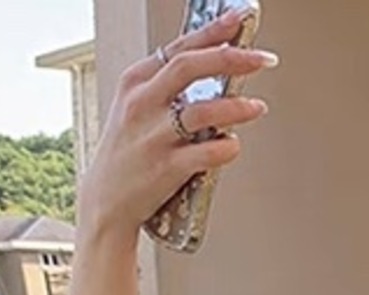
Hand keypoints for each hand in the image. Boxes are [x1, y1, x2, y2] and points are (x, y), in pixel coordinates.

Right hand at [76, 8, 276, 238]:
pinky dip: (226, 148)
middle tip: (263, 59)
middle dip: (231, 58)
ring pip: (202, 111)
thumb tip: (215, 64)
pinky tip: (233, 146)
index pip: (180, 47)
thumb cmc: (129, 152)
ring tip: (258, 107)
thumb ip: (168, 86)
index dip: (214, 32)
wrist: (106, 201)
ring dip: (236, 107)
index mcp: (136, 81)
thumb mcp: (137, 108)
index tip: (241, 19)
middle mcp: (142, 103)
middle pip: (190, 67)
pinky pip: (206, 154)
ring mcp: (154, 136)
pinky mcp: (166, 168)